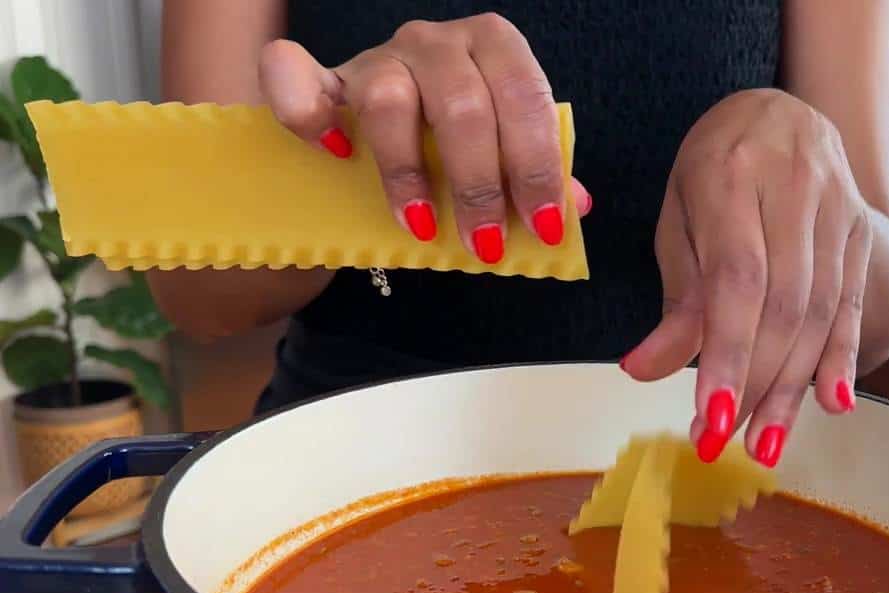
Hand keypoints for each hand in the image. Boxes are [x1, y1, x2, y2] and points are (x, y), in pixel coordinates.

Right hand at [258, 13, 589, 261]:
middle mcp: (436, 41)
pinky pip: (297, 76)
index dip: (537, 163)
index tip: (544, 224)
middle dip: (479, 182)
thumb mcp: (502, 153)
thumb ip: (536, 171)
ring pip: (390, 100)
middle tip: (484, 242)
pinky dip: (310, 115)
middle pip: (462, 104)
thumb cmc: (453, 145)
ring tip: (423, 225)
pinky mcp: (322, 77)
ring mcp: (377, 56)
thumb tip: (577, 207)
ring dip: (408, 172)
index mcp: (495, 48)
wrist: (380, 138)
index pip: (525, 96)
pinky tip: (336, 154)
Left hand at [623, 89, 869, 467]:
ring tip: (767, 444)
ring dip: (794, 386)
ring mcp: (837, 208)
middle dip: (757, 383)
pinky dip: (843, 356)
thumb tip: (644, 371)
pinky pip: (852, 301)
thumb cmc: (713, 168)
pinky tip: (833, 403)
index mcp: (732, 176)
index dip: (727, 354)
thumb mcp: (678, 218)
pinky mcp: (861, 230)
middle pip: (785, 304)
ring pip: (821, 311)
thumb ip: (676, 297)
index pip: (737, 280)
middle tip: (726, 443)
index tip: (711, 418)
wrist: (781, 112)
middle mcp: (795, 188)